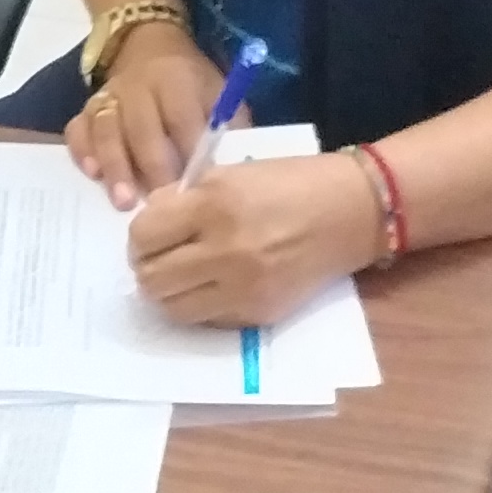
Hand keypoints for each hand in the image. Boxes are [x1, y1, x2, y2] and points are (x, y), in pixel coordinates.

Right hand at [66, 25, 220, 206]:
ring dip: (115, 167)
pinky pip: (78, 128)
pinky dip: (82, 151)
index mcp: (176, 79)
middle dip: (152, 167)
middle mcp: (139, 86)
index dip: (188, 152)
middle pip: (142, 128)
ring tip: (124, 201)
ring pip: (107, 130)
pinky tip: (92, 174)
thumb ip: (227, 123)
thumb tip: (235, 167)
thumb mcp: (216, 89)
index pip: (182, 118)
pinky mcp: (89, 106)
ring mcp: (110, 96)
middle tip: (160, 202)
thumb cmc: (190, 79)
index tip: (196, 186)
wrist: (147, 42)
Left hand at [125, 152, 385, 325]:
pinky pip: (207, 319)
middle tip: (160, 258)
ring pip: (173, 309)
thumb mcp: (229, 173)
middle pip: (151, 280)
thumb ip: (183, 199)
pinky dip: (202, 304)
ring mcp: (243, 288)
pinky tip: (216, 284)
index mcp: (214, 205)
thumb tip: (148, 222)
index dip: (139, 237)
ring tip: (183, 275)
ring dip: (170, 293)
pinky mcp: (259, 313)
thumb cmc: (290, 183)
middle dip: (148, 268)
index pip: (143, 236)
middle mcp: (225, 251)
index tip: (151, 234)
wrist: (352, 211)